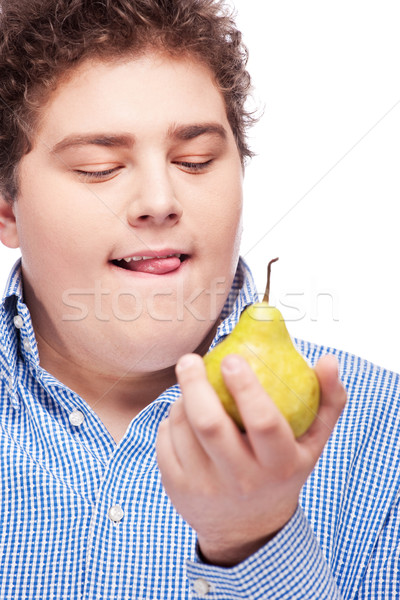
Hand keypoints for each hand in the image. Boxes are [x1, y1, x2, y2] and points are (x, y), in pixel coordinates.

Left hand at [156, 352, 345, 566]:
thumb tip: (328, 360)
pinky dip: (171, 420)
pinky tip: (182, 414)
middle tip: (191, 359)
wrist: (248, 529)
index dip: (246, 386)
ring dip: (182, 399)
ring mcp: (206, 487)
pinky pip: (166, 441)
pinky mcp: (178, 490)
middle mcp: (242, 480)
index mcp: (279, 464)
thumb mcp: (312, 443)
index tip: (231, 358)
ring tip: (191, 386)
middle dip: (196, 384)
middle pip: (210, 423)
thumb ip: (328, 400)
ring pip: (183, 428)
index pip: (263, 421)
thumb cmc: (282, 470)